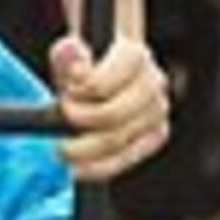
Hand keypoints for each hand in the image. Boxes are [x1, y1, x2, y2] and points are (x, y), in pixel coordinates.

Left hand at [53, 30, 171, 182]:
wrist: (102, 81)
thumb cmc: (83, 67)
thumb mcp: (70, 56)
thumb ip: (67, 55)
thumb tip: (70, 50)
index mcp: (134, 55)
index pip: (120, 70)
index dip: (91, 85)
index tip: (68, 91)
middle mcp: (153, 81)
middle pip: (116, 112)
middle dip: (81, 119)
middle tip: (62, 117)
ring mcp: (157, 109)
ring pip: (120, 138)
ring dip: (85, 146)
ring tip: (63, 145)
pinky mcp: (156, 134)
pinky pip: (127, 157)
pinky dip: (99, 166)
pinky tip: (77, 168)